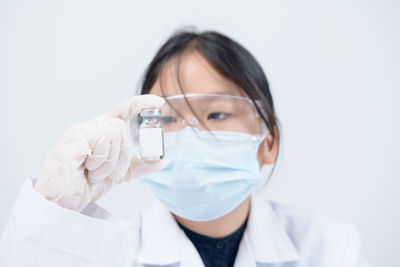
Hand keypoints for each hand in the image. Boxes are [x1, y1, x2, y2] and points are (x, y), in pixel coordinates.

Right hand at [34, 94, 167, 211]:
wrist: (63, 204)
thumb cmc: (83, 185)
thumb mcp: (117, 174)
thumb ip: (138, 165)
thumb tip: (162, 161)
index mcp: (101, 131)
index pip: (123, 110)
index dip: (141, 103)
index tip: (159, 103)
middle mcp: (89, 127)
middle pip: (121, 128)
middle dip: (121, 156)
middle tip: (107, 172)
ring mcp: (79, 132)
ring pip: (112, 134)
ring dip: (109, 162)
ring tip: (93, 172)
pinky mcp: (72, 141)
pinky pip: (99, 142)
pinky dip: (99, 162)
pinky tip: (87, 169)